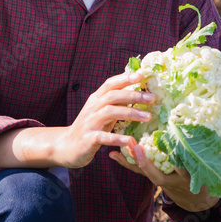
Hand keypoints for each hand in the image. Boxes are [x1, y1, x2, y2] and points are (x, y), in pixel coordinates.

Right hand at [31, 71, 155, 168]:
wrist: (67, 147)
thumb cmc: (91, 127)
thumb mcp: (102, 112)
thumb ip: (116, 102)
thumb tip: (138, 92)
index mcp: (96, 99)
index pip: (110, 84)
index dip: (125, 78)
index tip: (142, 75)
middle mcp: (92, 108)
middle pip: (112, 96)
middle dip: (133, 95)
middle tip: (152, 98)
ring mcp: (89, 123)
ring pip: (110, 112)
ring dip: (130, 113)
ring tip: (148, 117)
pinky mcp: (88, 139)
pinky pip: (104, 137)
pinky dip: (118, 138)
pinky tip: (130, 141)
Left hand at [109, 144, 219, 212]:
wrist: (195, 199)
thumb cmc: (205, 178)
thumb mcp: (213, 169)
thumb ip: (216, 155)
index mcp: (188, 178)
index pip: (182, 170)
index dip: (176, 163)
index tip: (170, 154)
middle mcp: (171, 180)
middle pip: (156, 172)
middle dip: (146, 162)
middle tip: (136, 148)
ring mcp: (160, 179)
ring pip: (143, 171)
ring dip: (131, 159)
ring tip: (118, 147)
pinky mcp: (152, 176)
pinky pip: (137, 170)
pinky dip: (125, 162)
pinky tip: (112, 154)